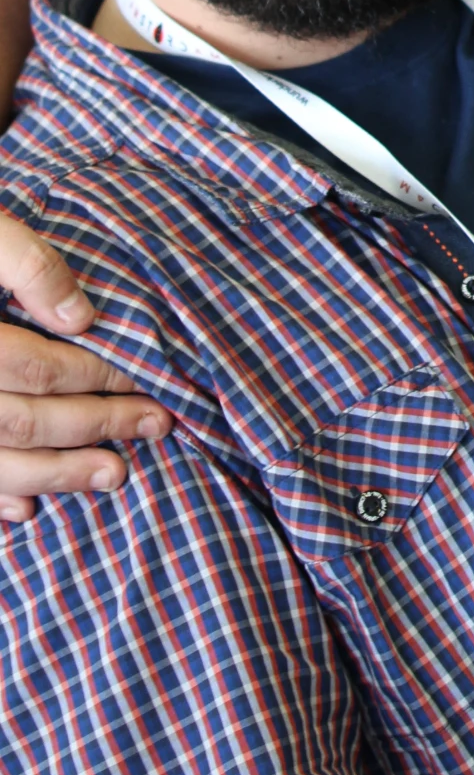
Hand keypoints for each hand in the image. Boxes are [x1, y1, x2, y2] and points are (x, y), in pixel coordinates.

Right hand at [0, 210, 172, 521]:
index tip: (141, 379)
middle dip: (93, 427)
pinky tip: (29, 509)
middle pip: (19, 422)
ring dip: (55, 476)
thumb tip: (81, 319)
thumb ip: (28, 265)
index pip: (34, 368)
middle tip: (154, 425)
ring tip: (115, 474)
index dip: (92, 377)